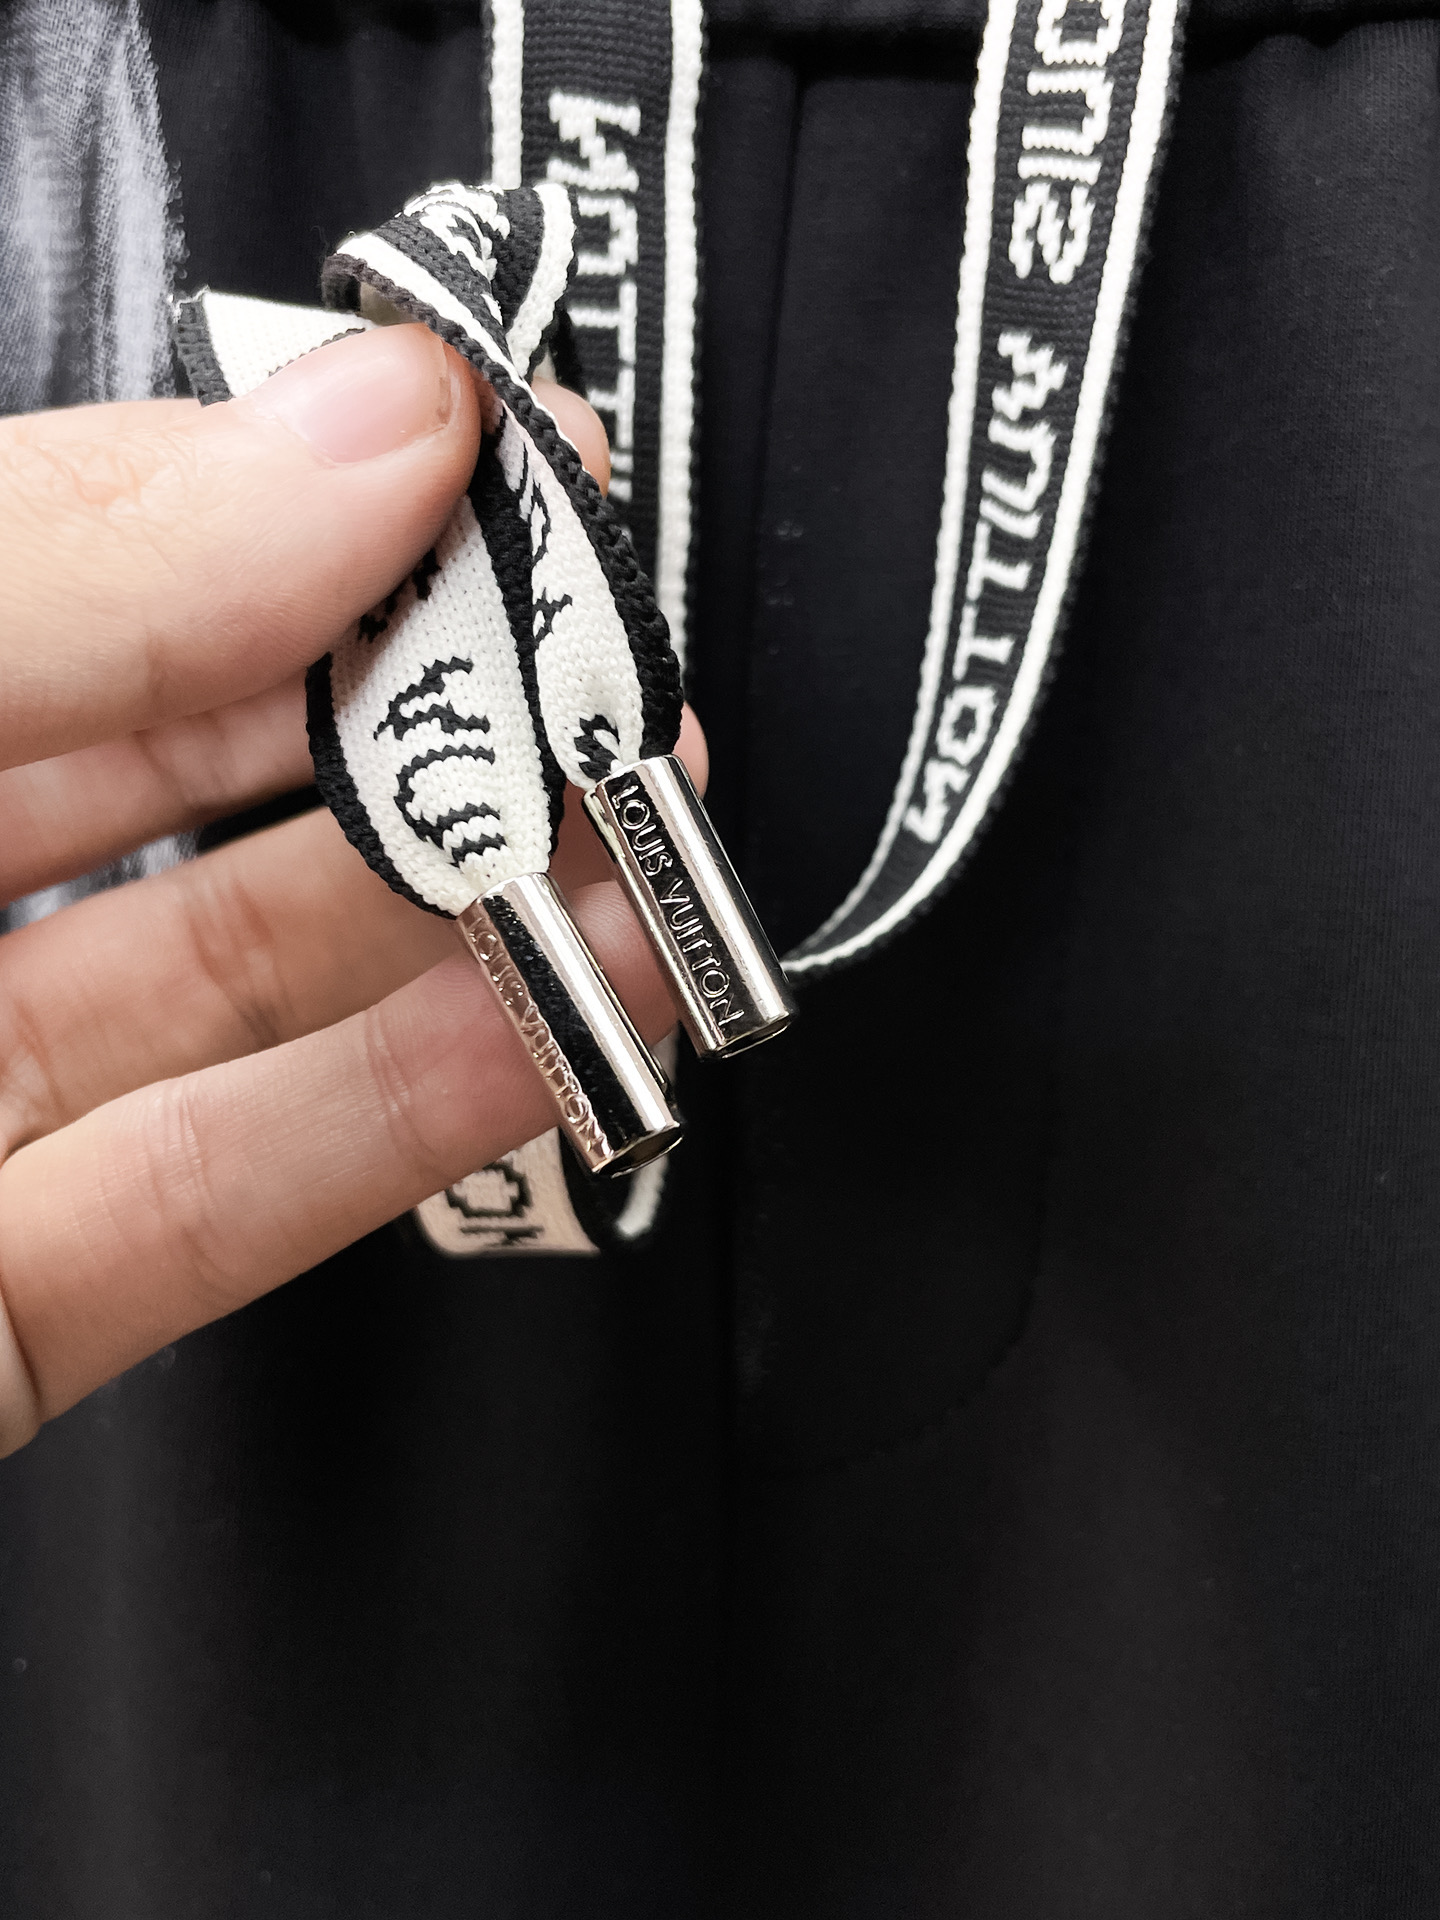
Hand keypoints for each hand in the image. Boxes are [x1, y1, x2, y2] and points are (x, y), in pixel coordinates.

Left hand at [0, 323, 701, 1456]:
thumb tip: (348, 432)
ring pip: (232, 988)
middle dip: (411, 692)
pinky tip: (556, 1020)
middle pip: (174, 761)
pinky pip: (223, 1197)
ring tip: (641, 825)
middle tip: (600, 649)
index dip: (277, 483)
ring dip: (462, 907)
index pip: (65, 550)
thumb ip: (56, 589)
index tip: (479, 448)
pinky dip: (407, 1113)